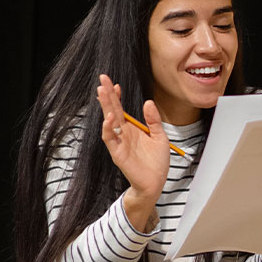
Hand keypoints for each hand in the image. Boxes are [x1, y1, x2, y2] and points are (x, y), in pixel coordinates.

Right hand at [96, 74, 170, 205]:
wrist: (156, 183)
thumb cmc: (157, 162)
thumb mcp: (159, 136)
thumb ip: (153, 120)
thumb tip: (148, 102)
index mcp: (131, 129)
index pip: (120, 109)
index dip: (117, 96)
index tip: (115, 83)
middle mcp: (122, 134)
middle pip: (112, 110)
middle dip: (106, 95)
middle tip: (102, 79)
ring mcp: (118, 143)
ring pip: (108, 122)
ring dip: (105, 107)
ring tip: (102, 92)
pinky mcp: (117, 153)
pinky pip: (110, 139)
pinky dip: (108, 128)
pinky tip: (110, 117)